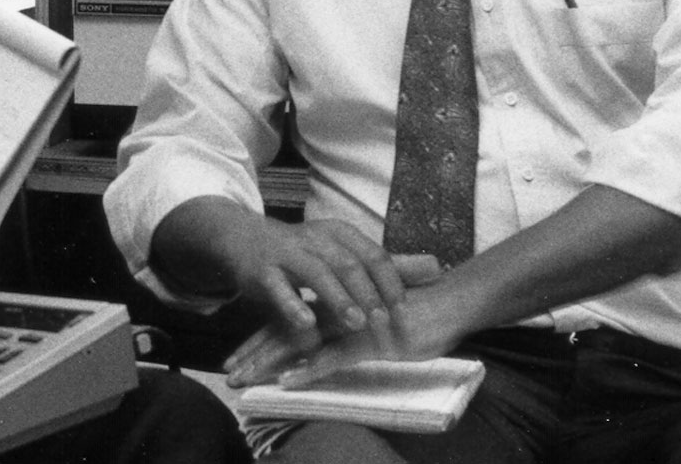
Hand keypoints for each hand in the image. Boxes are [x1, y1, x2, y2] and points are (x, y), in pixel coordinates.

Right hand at [214, 214, 442, 358]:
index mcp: (340, 234)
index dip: (391, 281)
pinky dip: (294, 306)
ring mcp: (287, 254)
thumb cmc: (304, 252)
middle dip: (369, 293)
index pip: (374, 254)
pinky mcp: (263, 272)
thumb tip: (437, 268)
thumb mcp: (347, 253)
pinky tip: (308, 325)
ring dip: (339, 299)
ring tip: (356, 323)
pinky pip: (279, 289)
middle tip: (384, 320)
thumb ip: (390, 265)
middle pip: (349, 264)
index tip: (405, 309)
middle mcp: (315, 239)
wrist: (246, 240)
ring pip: (317, 273)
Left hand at [223, 278, 463, 388]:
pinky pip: (334, 357)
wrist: (452, 300)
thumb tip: (327, 342)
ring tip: (245, 380)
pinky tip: (287, 381)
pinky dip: (309, 369)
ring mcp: (350, 325)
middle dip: (253, 355)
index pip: (287, 322)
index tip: (235, 360)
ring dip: (269, 363)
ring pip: (300, 344)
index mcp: (331, 305)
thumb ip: (348, 327)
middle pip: (284, 332)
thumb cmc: (414, 311)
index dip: (259, 341)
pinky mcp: (371, 341)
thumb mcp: (371, 320)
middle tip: (228, 376)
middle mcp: (334, 312)